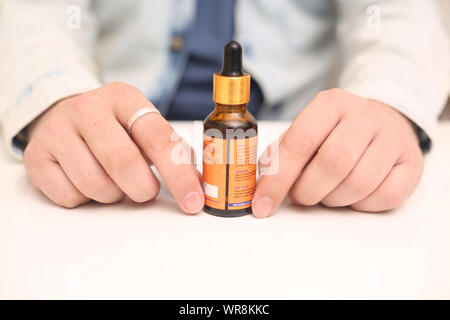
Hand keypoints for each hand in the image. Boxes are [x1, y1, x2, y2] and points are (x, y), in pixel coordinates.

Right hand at [25, 82, 203, 212]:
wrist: (62, 115)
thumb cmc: (114, 128)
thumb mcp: (144, 127)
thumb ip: (172, 151)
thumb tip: (198, 186)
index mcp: (124, 98)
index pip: (159, 139)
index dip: (179, 175)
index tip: (192, 202)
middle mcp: (89, 108)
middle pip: (124, 163)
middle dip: (142, 188)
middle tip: (144, 190)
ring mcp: (58, 131)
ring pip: (96, 185)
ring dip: (113, 194)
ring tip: (112, 179)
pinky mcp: (37, 156)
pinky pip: (70, 196)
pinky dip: (86, 199)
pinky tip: (86, 179)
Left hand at [252, 88, 423, 216]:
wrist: (383, 122)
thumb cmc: (335, 133)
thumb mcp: (304, 133)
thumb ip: (280, 156)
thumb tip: (260, 188)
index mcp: (330, 104)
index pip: (299, 142)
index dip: (277, 179)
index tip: (263, 205)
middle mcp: (364, 115)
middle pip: (333, 163)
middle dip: (309, 191)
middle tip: (303, 195)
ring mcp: (392, 137)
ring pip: (359, 183)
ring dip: (334, 199)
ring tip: (327, 192)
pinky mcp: (412, 162)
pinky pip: (385, 197)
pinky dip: (362, 205)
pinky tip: (353, 195)